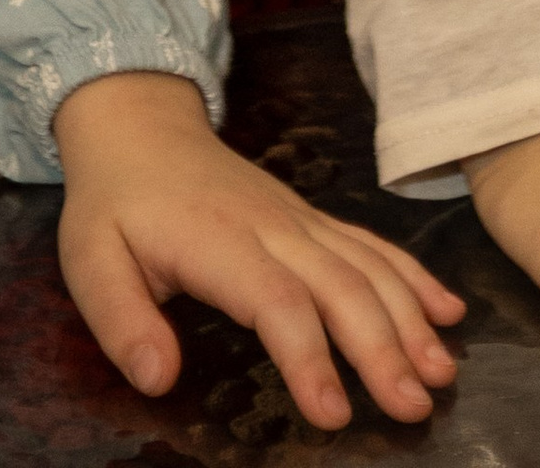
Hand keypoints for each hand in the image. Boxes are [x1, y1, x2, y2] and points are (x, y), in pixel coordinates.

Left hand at [51, 69, 461, 429]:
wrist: (139, 125)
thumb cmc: (115, 203)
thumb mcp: (90, 260)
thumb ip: (121, 320)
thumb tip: (158, 380)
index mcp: (219, 241)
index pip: (276, 300)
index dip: (308, 356)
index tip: (332, 413)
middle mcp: (273, 227)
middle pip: (340, 285)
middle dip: (382, 347)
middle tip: (414, 407)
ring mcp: (299, 218)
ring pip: (367, 265)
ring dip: (409, 317)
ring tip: (441, 372)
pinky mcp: (312, 217)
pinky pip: (371, 243)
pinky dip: (414, 276)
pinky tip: (448, 311)